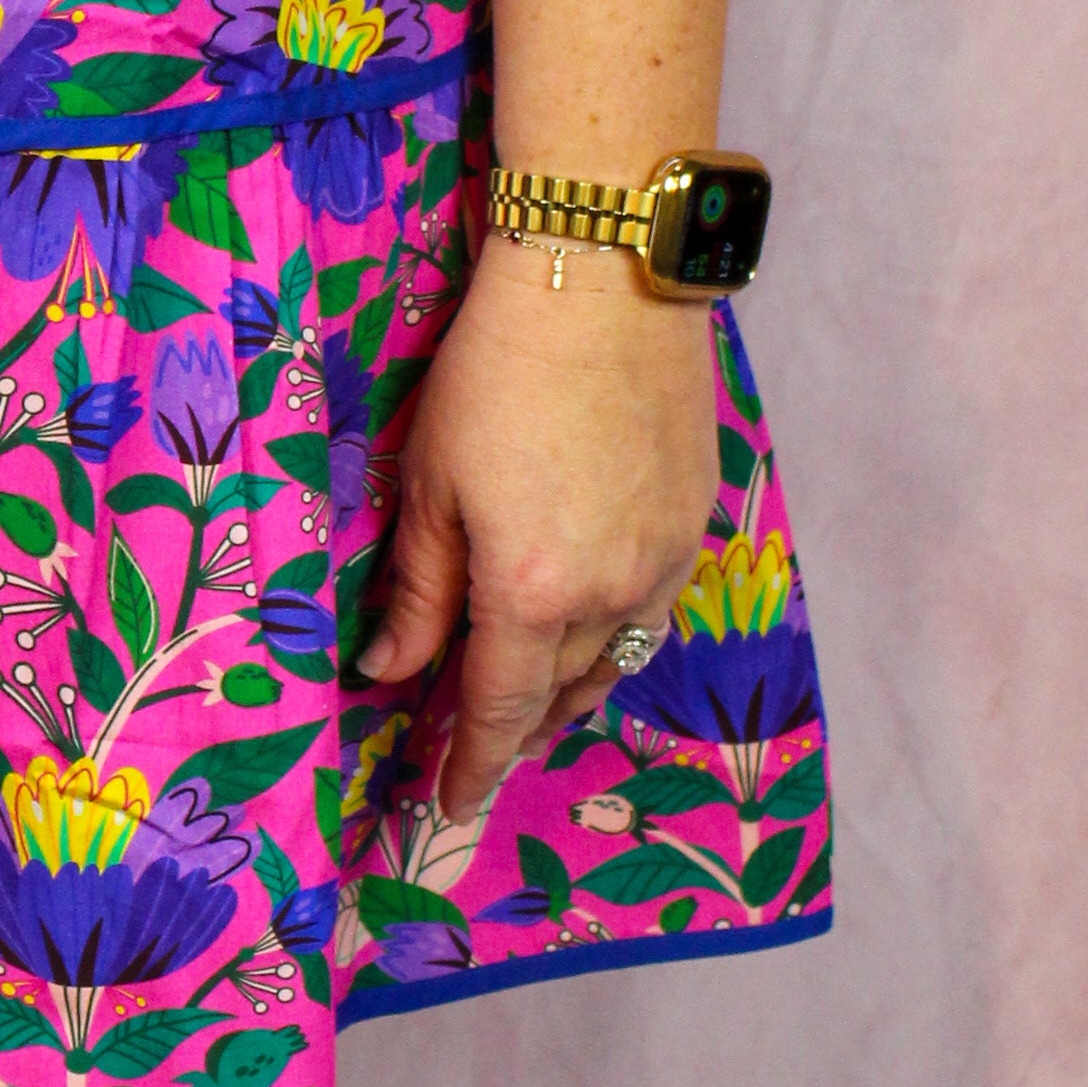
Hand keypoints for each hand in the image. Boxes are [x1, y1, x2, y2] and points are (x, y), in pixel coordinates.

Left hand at [353, 232, 719, 818]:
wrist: (607, 280)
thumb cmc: (495, 372)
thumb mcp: (430, 481)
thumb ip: (416, 590)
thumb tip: (390, 671)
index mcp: (532, 591)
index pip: (498, 709)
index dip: (474, 764)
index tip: (452, 805)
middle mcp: (611, 594)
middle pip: (559, 692)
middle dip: (517, 729)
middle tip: (478, 747)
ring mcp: (666, 559)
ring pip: (615, 659)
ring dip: (569, 690)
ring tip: (533, 705)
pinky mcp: (697, 519)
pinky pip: (653, 609)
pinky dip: (614, 635)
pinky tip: (590, 624)